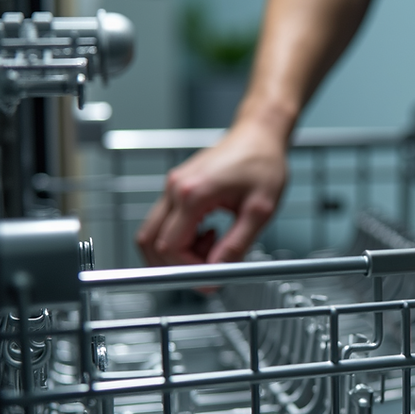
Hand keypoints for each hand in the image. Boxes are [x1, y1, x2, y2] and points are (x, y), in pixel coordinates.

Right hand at [136, 126, 287, 265]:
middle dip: (176, 265)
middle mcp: (175, 189)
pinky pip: (163, 223)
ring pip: (152, 234)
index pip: (170, 248)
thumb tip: (216, 272)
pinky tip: (207, 234)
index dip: (187, 271)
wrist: (259, 134)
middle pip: (151, 243)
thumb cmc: (264, 164)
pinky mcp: (175, 187)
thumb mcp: (260, 211)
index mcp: (193, 194)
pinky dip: (178, 238)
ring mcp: (171, 187)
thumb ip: (236, 244)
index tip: (211, 279)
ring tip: (211, 247)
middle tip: (208, 268)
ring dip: (176, 253)